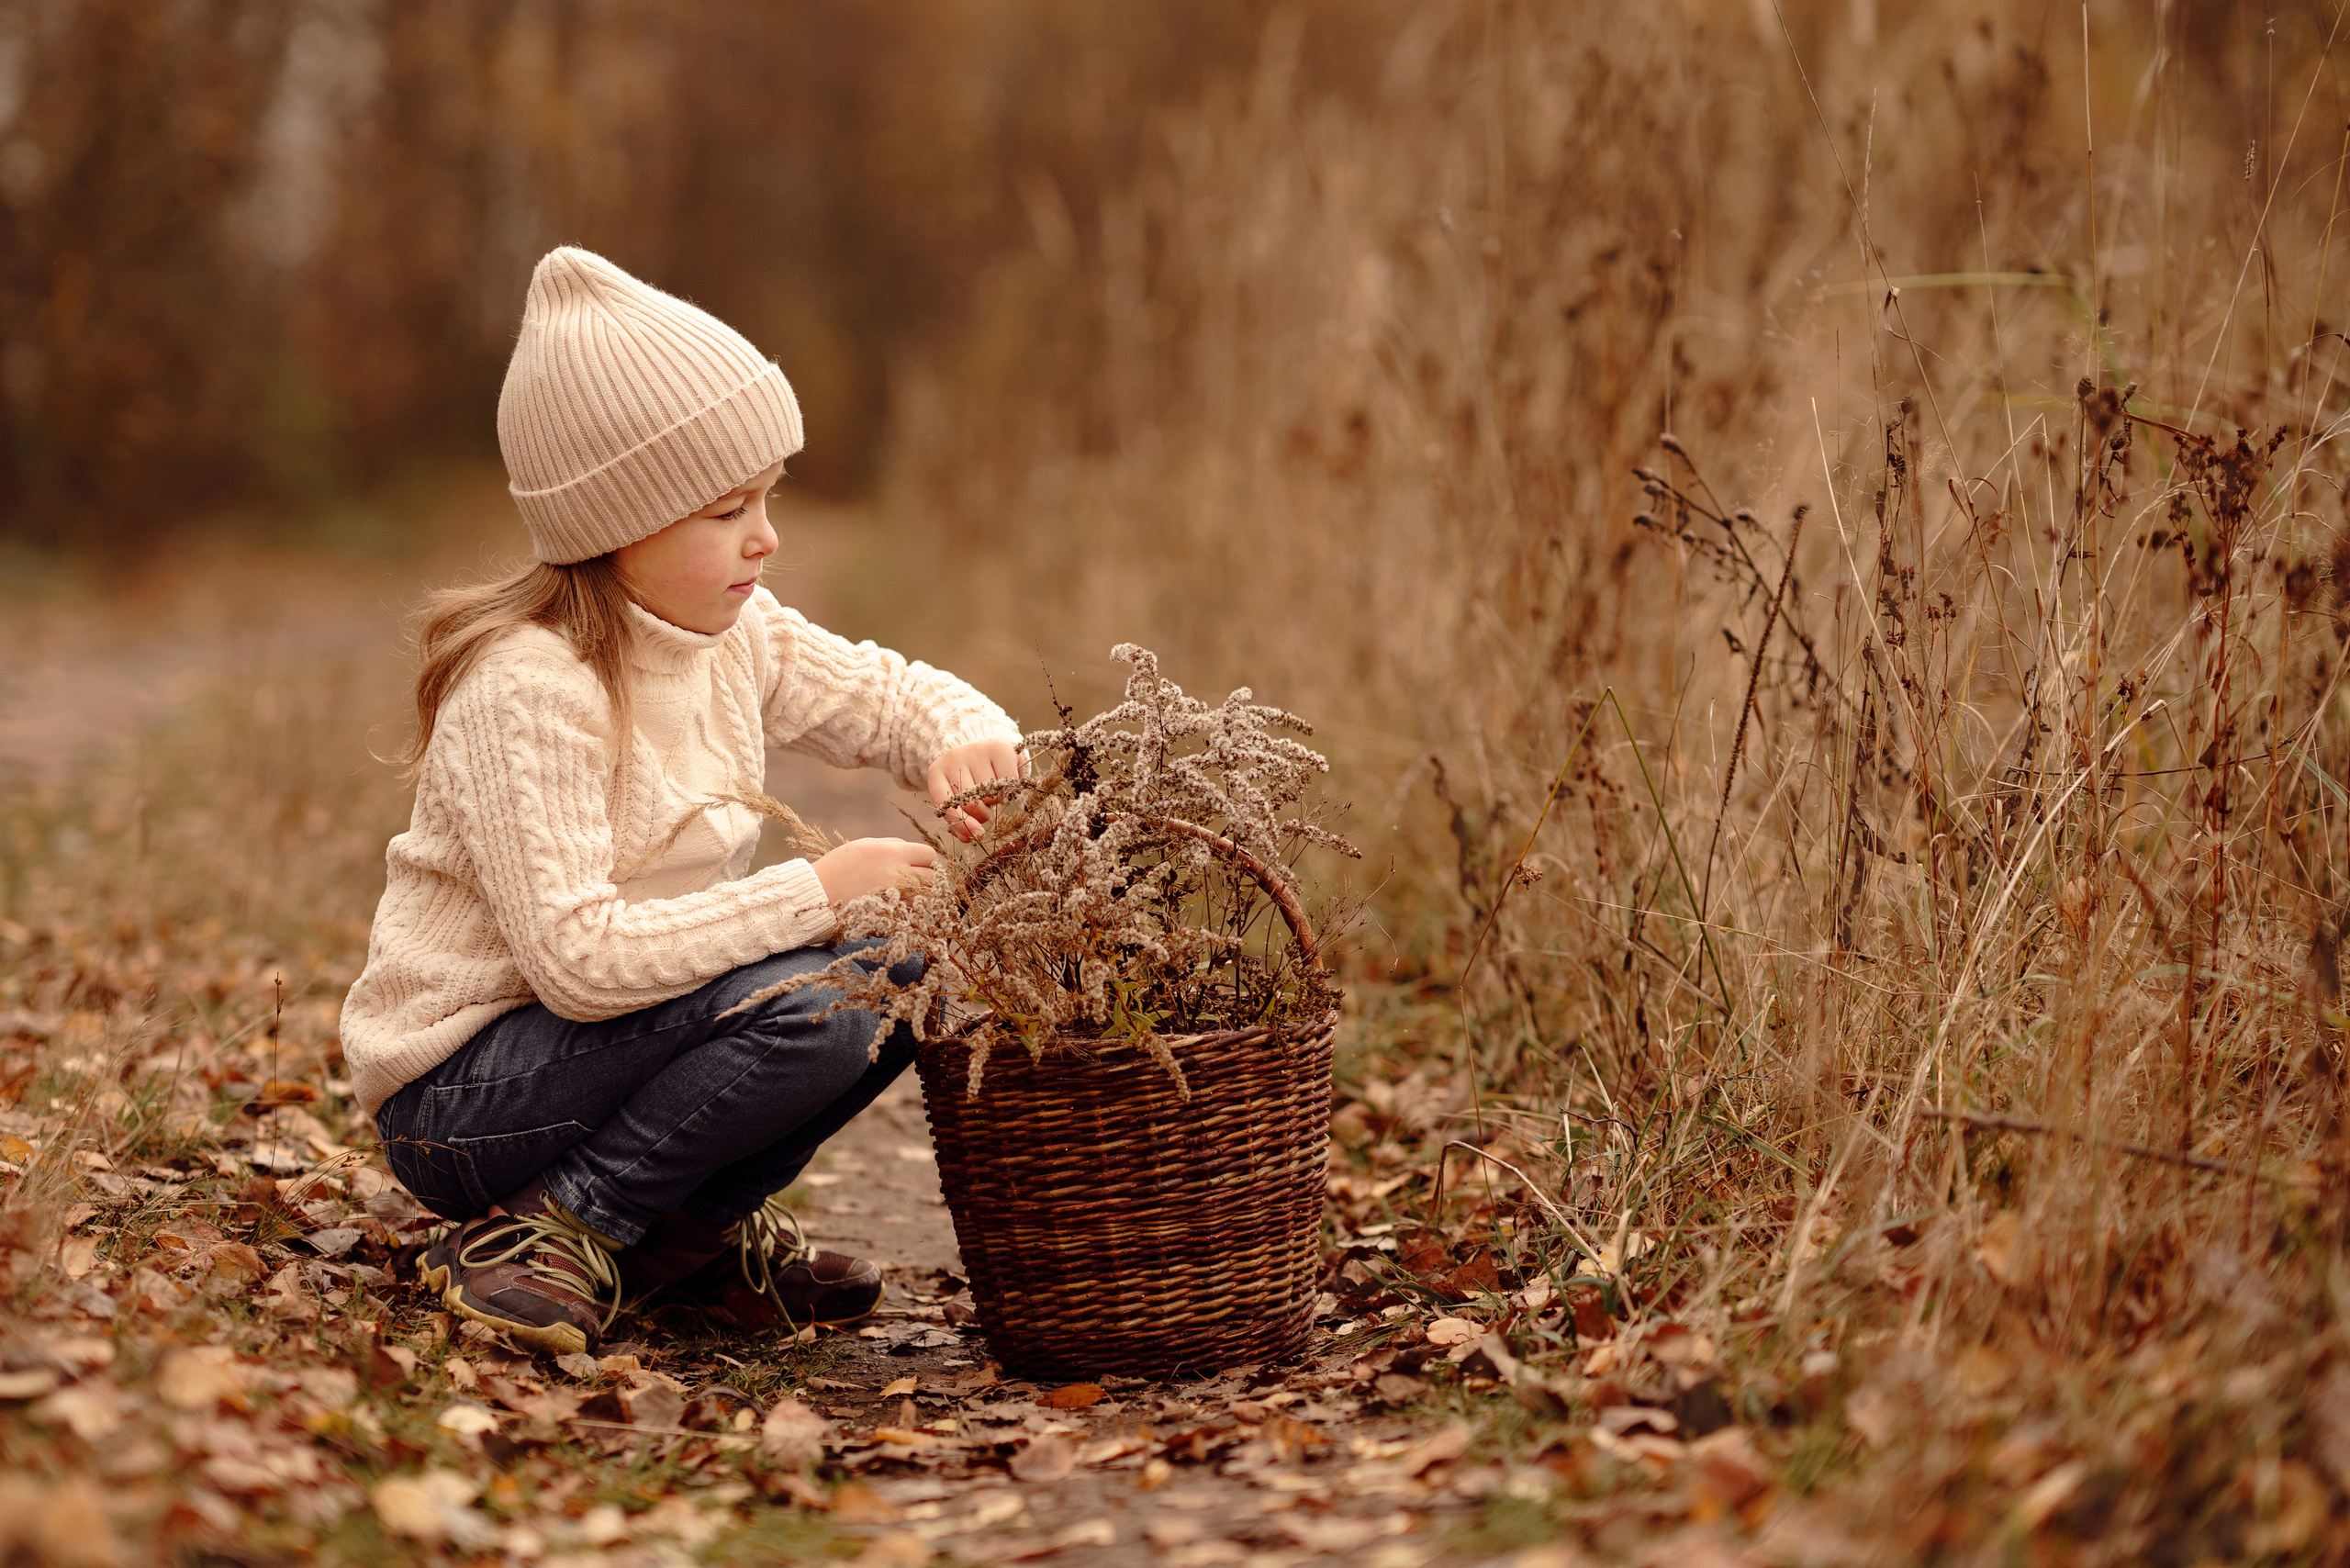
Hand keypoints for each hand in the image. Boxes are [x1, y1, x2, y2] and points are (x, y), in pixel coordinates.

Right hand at [812, 838, 936, 903]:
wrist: (817, 893)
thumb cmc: (838, 866)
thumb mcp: (864, 846)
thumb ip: (891, 846)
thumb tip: (913, 853)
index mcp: (891, 852)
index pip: (928, 854)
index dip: (926, 861)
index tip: (920, 865)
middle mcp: (897, 873)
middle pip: (933, 877)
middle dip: (928, 879)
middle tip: (918, 883)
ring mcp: (894, 896)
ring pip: (925, 897)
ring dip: (920, 897)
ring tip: (905, 895)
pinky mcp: (889, 914)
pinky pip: (911, 912)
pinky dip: (908, 910)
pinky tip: (895, 907)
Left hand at [927, 739, 1023, 842]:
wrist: (985, 752)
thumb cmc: (970, 780)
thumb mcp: (958, 798)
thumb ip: (959, 819)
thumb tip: (968, 838)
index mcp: (937, 772)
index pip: (944, 802)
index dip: (959, 822)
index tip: (975, 835)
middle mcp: (953, 758)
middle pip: (970, 802)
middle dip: (982, 814)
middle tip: (985, 808)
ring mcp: (976, 751)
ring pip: (991, 794)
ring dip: (996, 800)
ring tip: (992, 790)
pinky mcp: (999, 748)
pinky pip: (1009, 781)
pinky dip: (1010, 788)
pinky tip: (1004, 781)